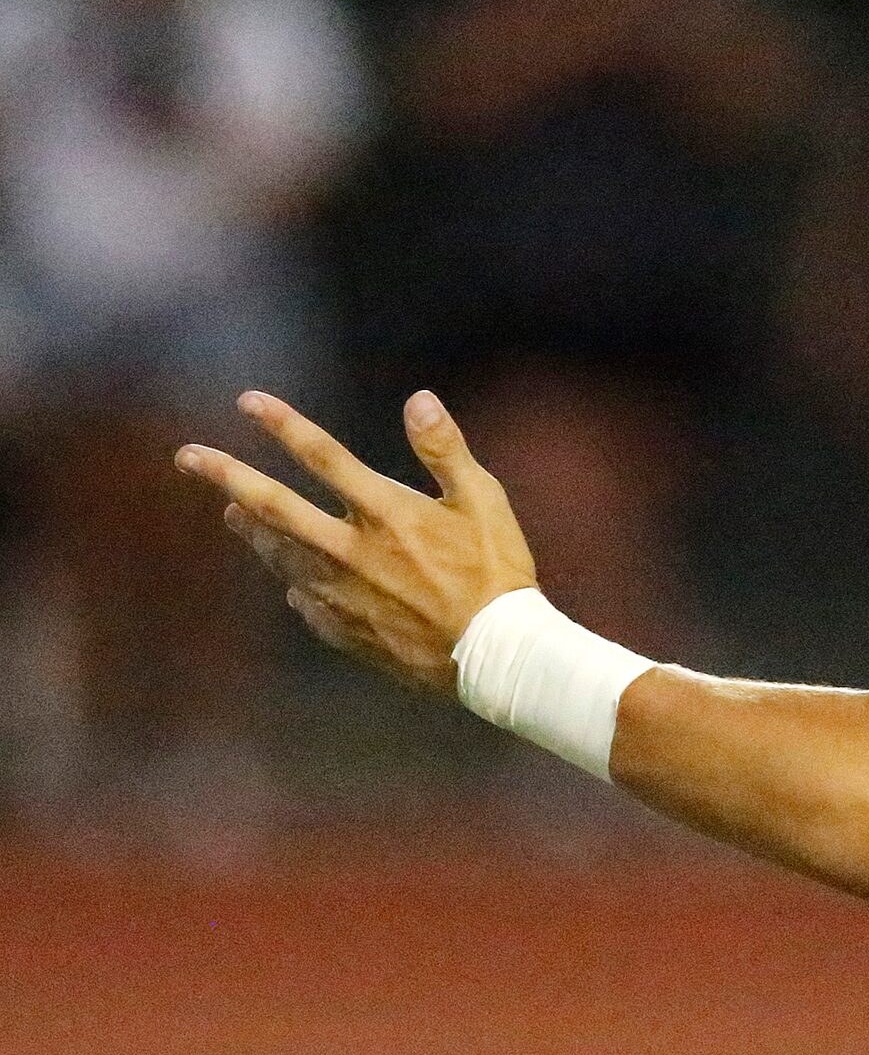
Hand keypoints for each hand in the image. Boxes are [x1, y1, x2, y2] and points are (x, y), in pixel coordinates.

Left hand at [175, 391, 536, 696]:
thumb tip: (418, 399)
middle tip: (187, 456)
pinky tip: (293, 578)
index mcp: (386, 512)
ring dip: (251, 528)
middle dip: (226, 476)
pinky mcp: (340, 628)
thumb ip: (445, 450)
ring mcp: (339, 593)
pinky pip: (302, 598)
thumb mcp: (484, 501)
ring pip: (278, 553)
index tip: (247, 402)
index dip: (283, 426)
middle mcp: (350, 550)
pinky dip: (293, 579)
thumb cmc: (495, 572)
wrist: (492, 655)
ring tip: (231, 512)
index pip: (322, 457)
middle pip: (272, 506)